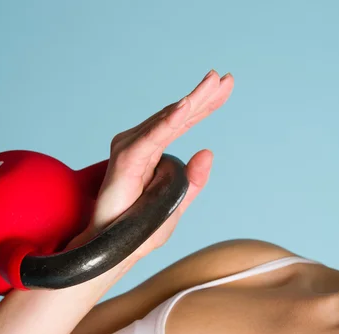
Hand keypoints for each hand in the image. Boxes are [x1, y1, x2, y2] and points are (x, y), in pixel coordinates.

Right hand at [80, 69, 233, 267]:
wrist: (112, 250)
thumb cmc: (139, 229)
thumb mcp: (176, 204)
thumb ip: (193, 181)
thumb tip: (208, 151)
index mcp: (157, 154)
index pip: (185, 123)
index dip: (205, 103)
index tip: (227, 84)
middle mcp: (143, 145)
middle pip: (177, 116)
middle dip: (203, 96)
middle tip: (225, 78)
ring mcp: (132, 150)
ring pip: (167, 121)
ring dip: (191, 102)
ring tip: (212, 84)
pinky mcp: (126, 161)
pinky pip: (151, 139)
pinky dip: (168, 122)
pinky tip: (185, 108)